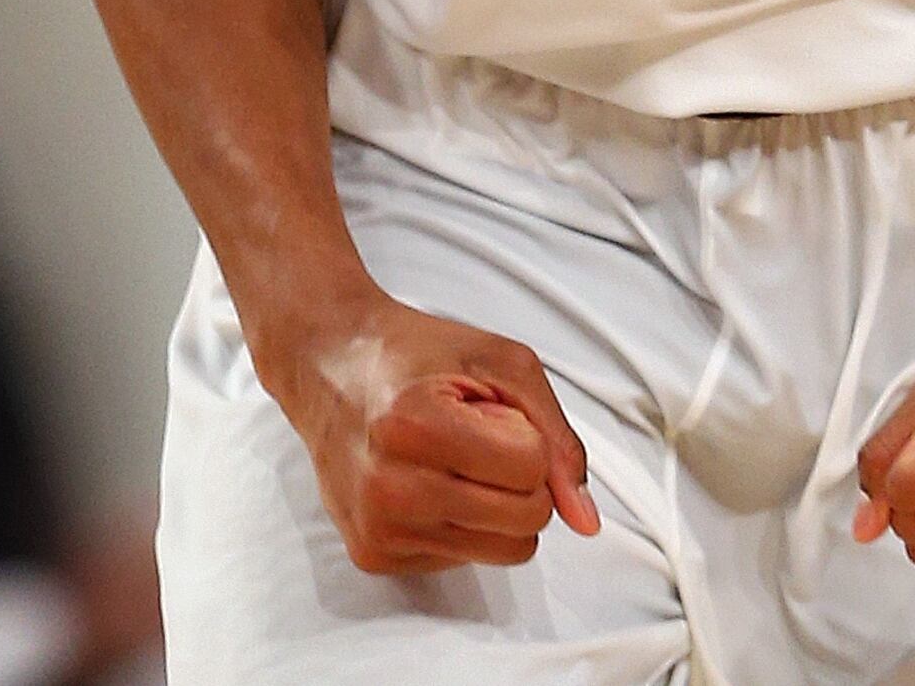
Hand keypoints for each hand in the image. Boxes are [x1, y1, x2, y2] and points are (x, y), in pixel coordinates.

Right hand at [262, 294, 602, 573]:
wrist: (329, 367)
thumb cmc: (415, 356)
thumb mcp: (500, 363)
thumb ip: (556, 435)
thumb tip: (585, 518)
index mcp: (416, 426)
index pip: (532, 470)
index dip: (527, 437)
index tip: (491, 413)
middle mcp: (390, 487)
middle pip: (525, 521)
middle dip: (521, 478)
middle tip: (476, 438)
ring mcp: (378, 528)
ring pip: (503, 551)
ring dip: (496, 505)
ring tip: (453, 461)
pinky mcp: (373, 555)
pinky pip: (464, 559)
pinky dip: (460, 522)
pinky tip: (426, 482)